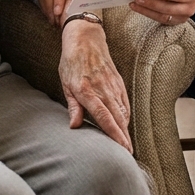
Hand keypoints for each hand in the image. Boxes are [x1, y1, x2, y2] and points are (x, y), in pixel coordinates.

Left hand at [58, 19, 131, 152]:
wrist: (86, 38)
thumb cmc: (71, 61)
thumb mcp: (66, 83)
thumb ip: (73, 106)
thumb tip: (74, 126)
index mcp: (88, 91)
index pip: (105, 118)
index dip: (114, 135)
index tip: (122, 148)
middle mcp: (103, 90)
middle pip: (118, 119)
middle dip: (124, 138)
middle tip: (128, 155)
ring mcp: (113, 86)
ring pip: (123, 112)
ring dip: (126, 129)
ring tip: (126, 145)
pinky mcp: (119, 82)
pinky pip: (125, 103)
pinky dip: (126, 116)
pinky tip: (124, 125)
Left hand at [131, 0, 194, 25]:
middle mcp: (189, 8)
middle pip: (168, 8)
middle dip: (151, 4)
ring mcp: (182, 17)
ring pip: (162, 16)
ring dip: (146, 10)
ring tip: (134, 4)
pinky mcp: (175, 22)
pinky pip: (160, 20)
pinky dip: (148, 14)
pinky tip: (139, 8)